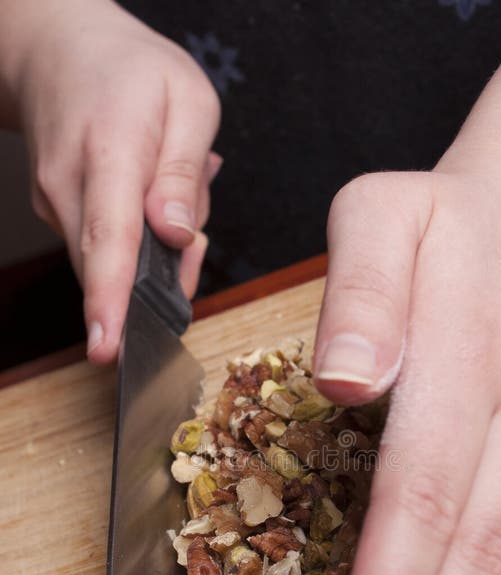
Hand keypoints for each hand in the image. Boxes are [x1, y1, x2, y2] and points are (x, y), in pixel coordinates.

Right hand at [7, 0, 219, 362]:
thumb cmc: (132, 70)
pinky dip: (138, 238)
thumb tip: (175, 235)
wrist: (59, 46)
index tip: (108, 348)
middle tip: (192, 233)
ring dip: (155, 249)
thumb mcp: (189, 99)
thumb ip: (184, 173)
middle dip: (161, 277)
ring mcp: (55, 202)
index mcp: (109, 150)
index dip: (110, 300)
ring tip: (172, 191)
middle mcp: (70, 184)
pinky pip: (106, 248)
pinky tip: (149, 198)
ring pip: (116, 261)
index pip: (109, 238)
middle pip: (114, 266)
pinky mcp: (55, 212)